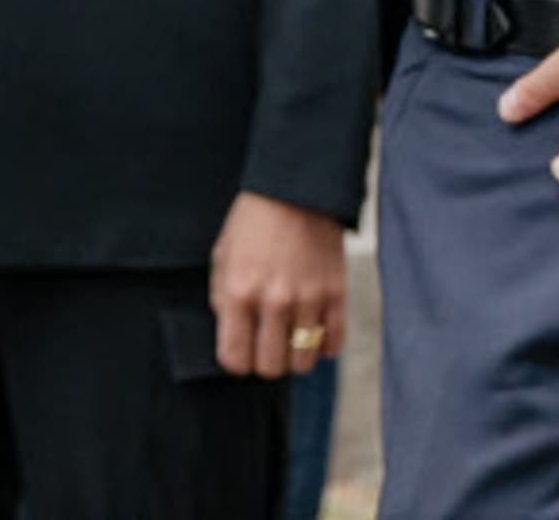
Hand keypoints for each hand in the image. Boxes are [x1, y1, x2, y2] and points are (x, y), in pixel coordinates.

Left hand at [208, 190, 346, 378]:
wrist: (296, 191)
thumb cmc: (253, 222)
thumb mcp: (222, 256)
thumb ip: (222, 298)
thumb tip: (231, 334)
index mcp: (240, 291)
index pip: (234, 359)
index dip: (235, 360)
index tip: (240, 351)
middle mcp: (274, 301)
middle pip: (270, 367)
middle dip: (264, 362)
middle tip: (265, 345)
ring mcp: (308, 300)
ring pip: (303, 363)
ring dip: (294, 356)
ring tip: (289, 338)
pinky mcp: (336, 295)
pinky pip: (334, 344)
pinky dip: (323, 346)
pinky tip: (313, 331)